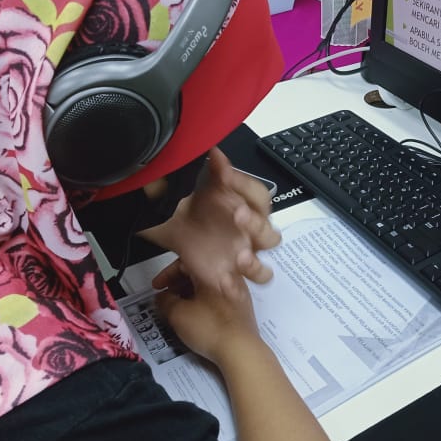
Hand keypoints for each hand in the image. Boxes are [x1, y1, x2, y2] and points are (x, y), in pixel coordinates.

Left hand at [139, 147, 280, 290]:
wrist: (171, 226)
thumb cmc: (194, 204)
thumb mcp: (199, 186)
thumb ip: (212, 172)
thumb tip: (215, 151)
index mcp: (244, 206)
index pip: (260, 196)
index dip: (246, 185)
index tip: (225, 175)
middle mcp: (247, 234)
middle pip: (269, 233)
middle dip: (256, 225)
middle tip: (238, 215)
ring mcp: (239, 258)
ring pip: (262, 267)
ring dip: (255, 265)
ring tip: (241, 259)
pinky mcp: (226, 278)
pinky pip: (239, 289)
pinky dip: (235, 288)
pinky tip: (225, 284)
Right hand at [153, 262, 260, 365]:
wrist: (240, 350)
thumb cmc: (214, 329)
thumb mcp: (178, 314)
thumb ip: (165, 301)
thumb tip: (161, 297)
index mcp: (214, 272)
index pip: (185, 263)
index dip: (167, 275)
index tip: (158, 286)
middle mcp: (228, 277)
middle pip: (199, 272)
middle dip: (178, 284)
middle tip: (167, 296)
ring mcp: (238, 292)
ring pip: (209, 285)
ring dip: (191, 293)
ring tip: (180, 308)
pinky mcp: (241, 307)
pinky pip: (219, 297)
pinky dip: (205, 302)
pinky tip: (197, 316)